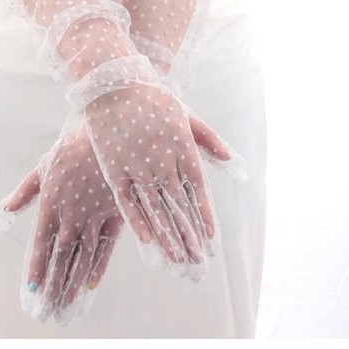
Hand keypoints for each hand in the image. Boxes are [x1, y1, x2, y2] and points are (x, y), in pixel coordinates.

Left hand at [0, 123, 123, 325]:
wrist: (112, 132)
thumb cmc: (75, 145)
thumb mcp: (45, 165)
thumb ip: (25, 192)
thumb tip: (2, 213)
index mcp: (52, 202)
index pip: (41, 244)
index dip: (37, 268)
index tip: (32, 291)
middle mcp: (72, 215)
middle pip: (61, 257)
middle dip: (54, 286)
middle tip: (48, 312)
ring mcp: (96, 216)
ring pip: (83, 257)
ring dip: (73, 284)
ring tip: (67, 308)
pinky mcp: (116, 214)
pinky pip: (106, 246)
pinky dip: (98, 267)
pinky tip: (91, 285)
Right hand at [85, 82, 238, 279]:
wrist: (115, 85)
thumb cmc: (153, 99)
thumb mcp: (187, 115)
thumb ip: (209, 140)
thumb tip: (233, 161)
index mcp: (182, 148)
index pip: (198, 190)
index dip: (205, 215)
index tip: (211, 239)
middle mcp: (162, 161)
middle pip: (179, 205)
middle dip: (189, 235)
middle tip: (198, 263)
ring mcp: (137, 166)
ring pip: (155, 208)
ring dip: (167, 235)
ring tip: (178, 260)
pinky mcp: (115, 169)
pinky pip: (126, 200)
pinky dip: (136, 220)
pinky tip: (147, 241)